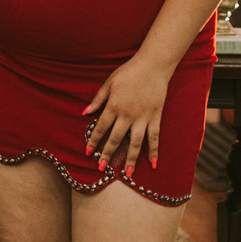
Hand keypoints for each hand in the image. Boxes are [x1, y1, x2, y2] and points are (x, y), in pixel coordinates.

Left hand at [83, 56, 172, 177]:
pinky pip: (155, 137)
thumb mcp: (109, 83)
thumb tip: (84, 113)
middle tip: (101, 167)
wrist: (152, 66)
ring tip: (128, 174)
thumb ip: (98, 99)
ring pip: (136, 143)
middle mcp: (127, 115)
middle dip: (108, 154)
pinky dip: (154, 151)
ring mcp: (143, 118)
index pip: (101, 128)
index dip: (94, 141)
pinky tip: (153, 164)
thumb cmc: (128, 73)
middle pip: (116, 139)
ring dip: (131, 159)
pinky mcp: (156, 117)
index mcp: (113, 106)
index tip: (88, 152)